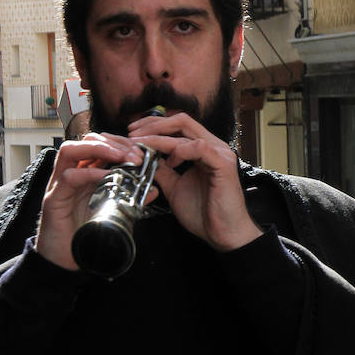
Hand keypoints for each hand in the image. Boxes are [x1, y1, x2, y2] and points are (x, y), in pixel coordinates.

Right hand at [36, 135, 148, 270]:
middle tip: (136, 154)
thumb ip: (132, 200)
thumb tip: (154, 190)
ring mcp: (59, 185)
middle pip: (86, 140)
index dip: (122, 143)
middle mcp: (70, 174)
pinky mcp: (53, 200)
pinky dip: (89, 173)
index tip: (143, 152)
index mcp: (85, 174)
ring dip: (99, 148)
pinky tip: (107, 175)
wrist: (66, 261)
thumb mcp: (114, 214)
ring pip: (70, 150)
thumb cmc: (87, 235)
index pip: (100, 144)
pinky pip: (69, 178)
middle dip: (114, 142)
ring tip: (123, 157)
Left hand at [126, 110, 261, 252]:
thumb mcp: (174, 187)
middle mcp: (213, 146)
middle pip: (181, 120)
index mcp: (203, 150)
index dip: (153, 126)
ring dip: (160, 136)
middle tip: (132, 134)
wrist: (223, 233)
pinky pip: (199, 147)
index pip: (178, 125)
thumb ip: (162, 170)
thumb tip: (145, 158)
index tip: (132, 134)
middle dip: (153, 125)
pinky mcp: (223, 164)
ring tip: (142, 145)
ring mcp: (219, 153)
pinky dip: (179, 150)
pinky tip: (169, 161)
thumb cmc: (204, 213)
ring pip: (186, 130)